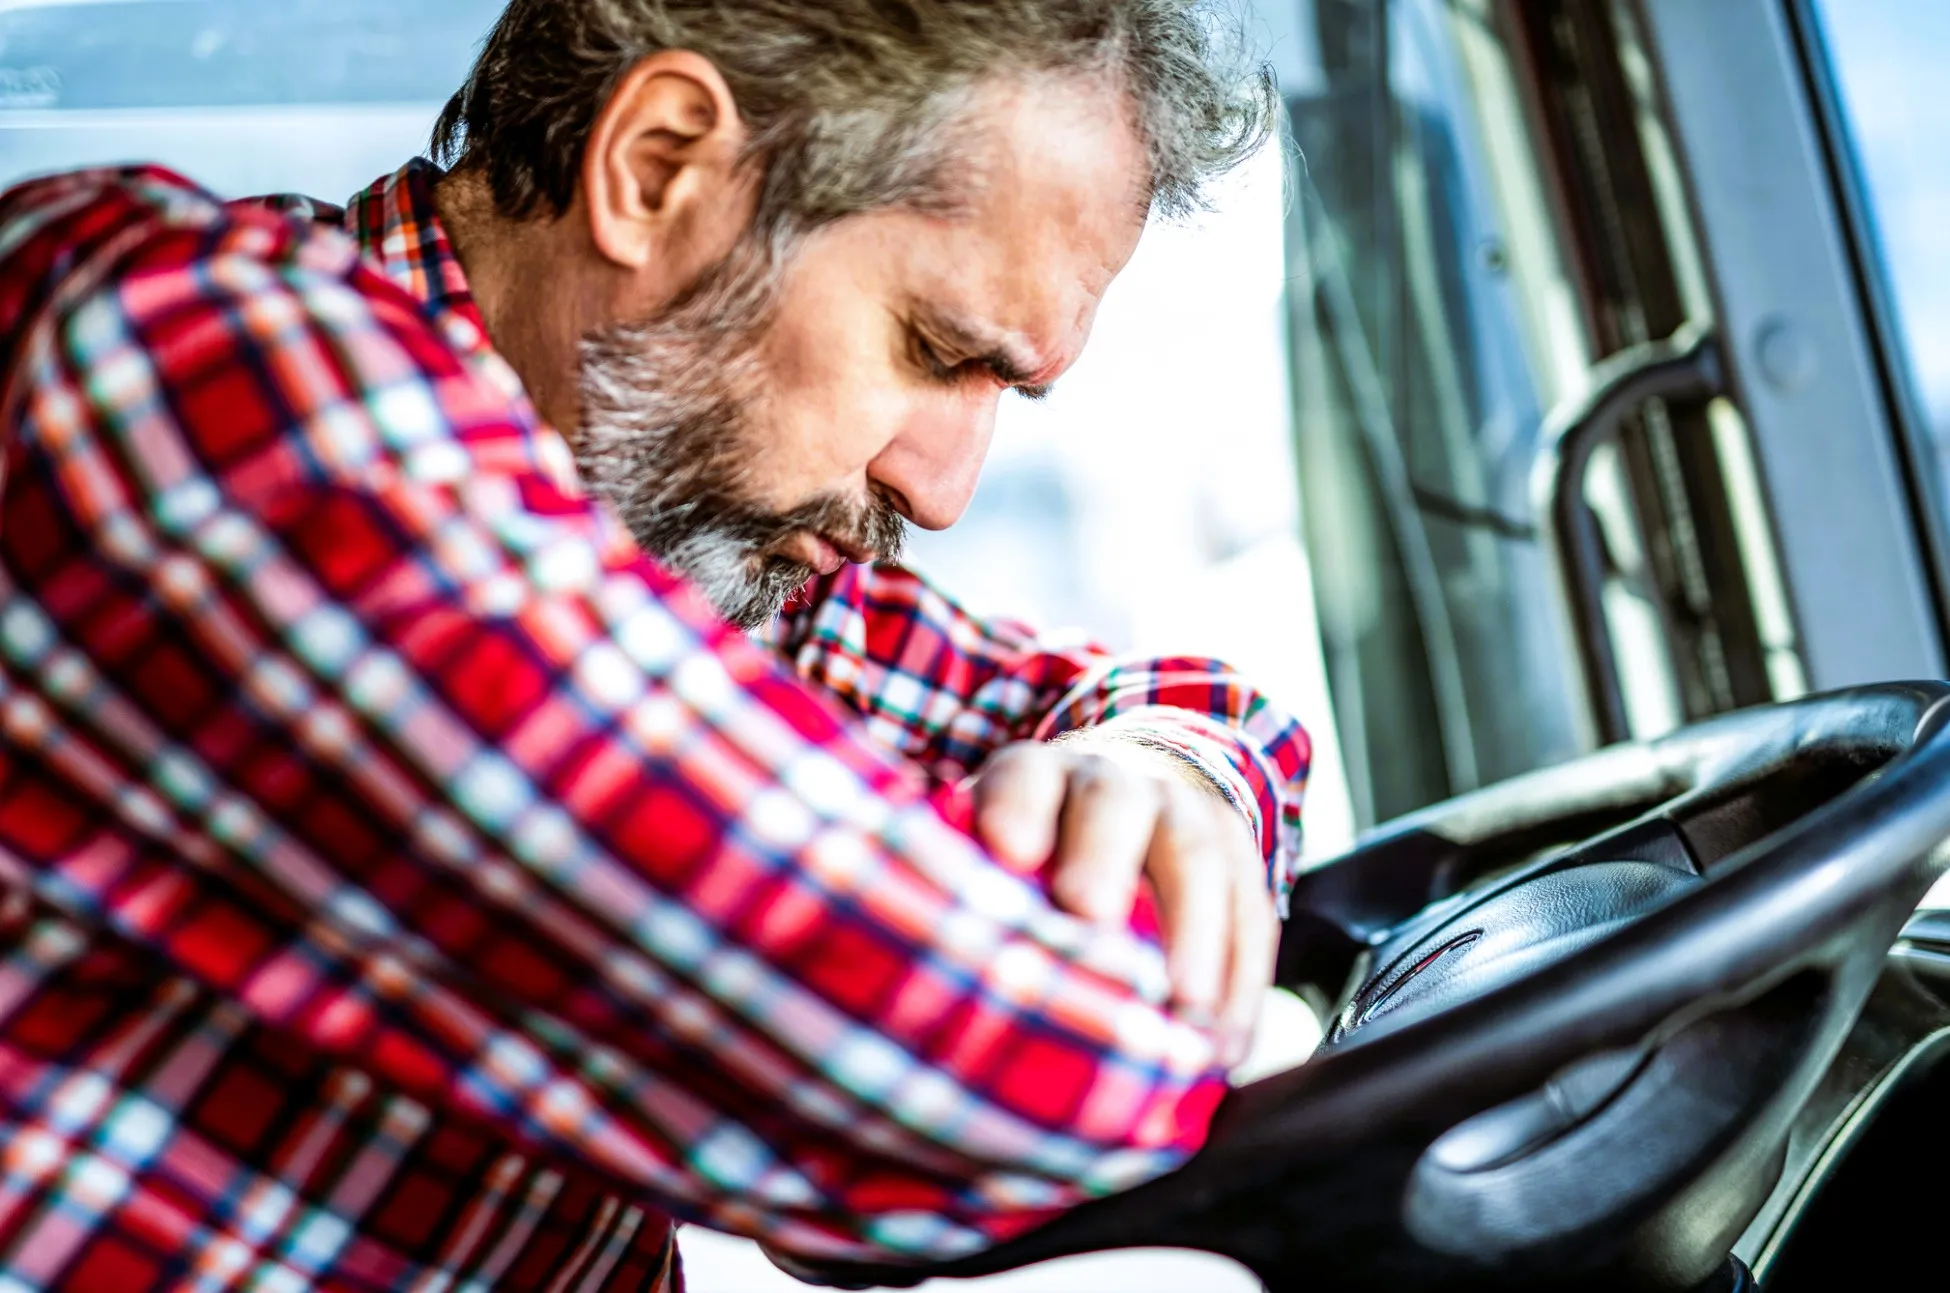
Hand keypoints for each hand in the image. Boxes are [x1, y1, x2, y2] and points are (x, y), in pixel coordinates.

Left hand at [969, 738, 1277, 1067]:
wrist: (1135, 798)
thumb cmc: (1033, 858)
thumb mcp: (989, 853)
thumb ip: (961, 894)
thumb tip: (909, 985)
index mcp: (1036, 777)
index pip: (1024, 776)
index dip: (1015, 807)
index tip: (1006, 852)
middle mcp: (1113, 781)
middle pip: (1113, 804)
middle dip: (1102, 855)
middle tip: (1087, 912)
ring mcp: (1185, 812)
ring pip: (1196, 854)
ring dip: (1195, 933)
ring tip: (1184, 1011)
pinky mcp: (1241, 856)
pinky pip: (1252, 914)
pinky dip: (1242, 984)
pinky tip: (1224, 1050)